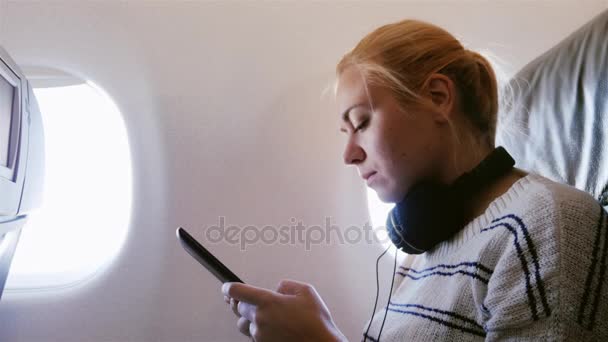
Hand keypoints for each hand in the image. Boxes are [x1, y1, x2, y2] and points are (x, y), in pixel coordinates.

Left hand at [221, 279, 346, 341]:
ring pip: (243, 325)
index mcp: (268, 302)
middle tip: (246, 300)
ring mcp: (260, 336)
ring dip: (248, 319)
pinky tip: (271, 328)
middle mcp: (260, 319)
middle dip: (241, 303)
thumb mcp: (305, 291)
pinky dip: (258, 331)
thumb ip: (286, 285)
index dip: (229, 288)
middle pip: (238, 308)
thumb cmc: (316, 322)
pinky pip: (253, 337)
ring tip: (263, 316)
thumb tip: (277, 289)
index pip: (238, 291)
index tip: (226, 287)